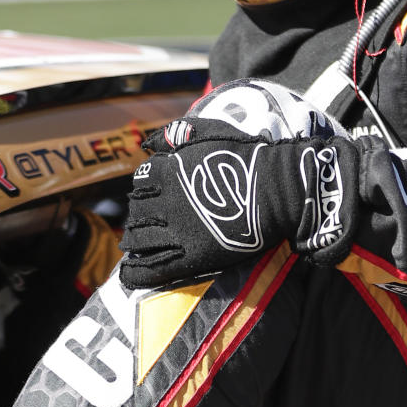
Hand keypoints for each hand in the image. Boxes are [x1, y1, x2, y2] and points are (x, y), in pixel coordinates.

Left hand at [119, 119, 360, 288]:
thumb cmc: (248, 157)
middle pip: (137, 213)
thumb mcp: (210, 131)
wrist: (278, 191)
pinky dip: (135, 273)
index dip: (145, 191)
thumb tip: (147, 144)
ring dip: (135, 243)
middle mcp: (164, 202)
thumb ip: (176, 134)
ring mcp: (176, 231)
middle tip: (147, 224)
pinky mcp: (190, 257)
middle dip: (139, 218)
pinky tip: (129, 276)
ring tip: (139, 247)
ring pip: (138, 241)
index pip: (140, 184)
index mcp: (166, 171)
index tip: (152, 197)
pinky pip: (152, 269)